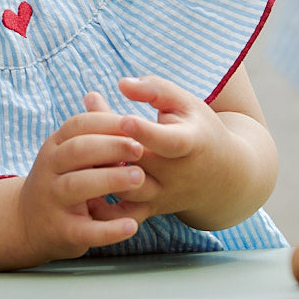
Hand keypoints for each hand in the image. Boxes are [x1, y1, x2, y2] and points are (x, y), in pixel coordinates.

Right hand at [16, 109, 145, 260]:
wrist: (27, 223)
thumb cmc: (62, 181)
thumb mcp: (70, 155)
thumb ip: (94, 136)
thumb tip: (115, 107)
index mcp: (54, 146)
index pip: (78, 125)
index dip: (107, 122)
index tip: (136, 122)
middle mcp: (49, 170)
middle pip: (77, 151)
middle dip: (111, 146)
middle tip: (141, 148)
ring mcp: (53, 201)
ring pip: (78, 186)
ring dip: (110, 180)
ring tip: (139, 178)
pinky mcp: (62, 231)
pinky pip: (86, 230)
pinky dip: (109, 230)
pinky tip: (132, 225)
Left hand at [81, 76, 256, 230]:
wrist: (222, 177)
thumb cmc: (198, 129)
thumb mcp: (186, 104)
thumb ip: (155, 90)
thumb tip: (121, 83)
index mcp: (190, 143)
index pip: (169, 142)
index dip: (147, 132)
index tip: (124, 120)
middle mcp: (176, 174)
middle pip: (138, 164)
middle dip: (109, 150)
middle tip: (81, 133)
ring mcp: (162, 195)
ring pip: (125, 189)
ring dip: (99, 174)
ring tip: (76, 155)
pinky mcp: (150, 209)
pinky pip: (121, 215)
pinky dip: (100, 206)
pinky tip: (82, 184)